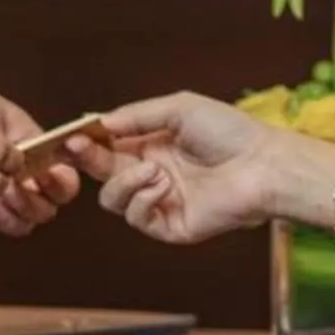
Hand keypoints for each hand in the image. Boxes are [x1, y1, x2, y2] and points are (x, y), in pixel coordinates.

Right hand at [69, 92, 300, 245]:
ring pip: (113, 200)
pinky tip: (162, 185)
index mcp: (153, 146)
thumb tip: (99, 121)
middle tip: (77, 147)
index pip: (109, 145)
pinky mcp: (170, 225)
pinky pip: (137, 218)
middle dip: (87, 159)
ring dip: (123, 183)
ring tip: (151, 171)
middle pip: (103, 173)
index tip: (72, 133)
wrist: (263, 165)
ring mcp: (161, 201)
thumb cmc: (229, 132)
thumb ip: (137, 115)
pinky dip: (143, 199)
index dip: (88, 141)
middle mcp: (152, 174)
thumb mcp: (179, 109)